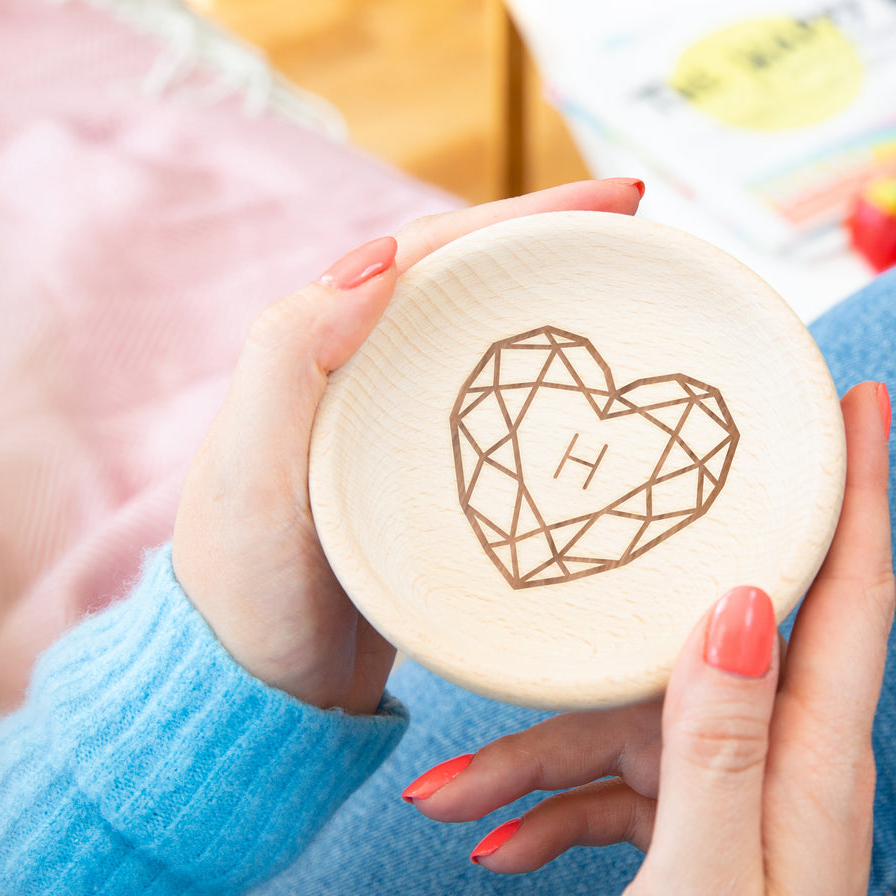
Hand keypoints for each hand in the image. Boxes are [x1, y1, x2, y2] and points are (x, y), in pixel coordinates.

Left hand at [171, 179, 643, 714]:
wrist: (260, 692)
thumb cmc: (244, 585)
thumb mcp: (252, 466)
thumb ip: (294, 353)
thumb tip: (381, 254)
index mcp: (330, 349)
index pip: (438, 252)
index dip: (528, 215)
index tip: (620, 203)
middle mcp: (372, 376)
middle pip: (480, 286)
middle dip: (563, 247)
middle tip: (651, 239)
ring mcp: (412, 432)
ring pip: (501, 348)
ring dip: (569, 315)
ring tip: (648, 302)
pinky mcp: (442, 487)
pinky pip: (512, 422)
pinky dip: (564, 403)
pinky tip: (607, 411)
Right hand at [406, 382, 892, 895]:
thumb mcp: (709, 883)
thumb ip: (720, 741)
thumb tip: (741, 602)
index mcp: (816, 756)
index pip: (854, 592)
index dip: (861, 487)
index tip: (860, 398)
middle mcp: (778, 754)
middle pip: (724, 626)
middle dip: (672, 561)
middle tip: (638, 475)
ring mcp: (728, 786)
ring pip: (629, 719)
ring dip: (534, 754)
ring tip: (440, 798)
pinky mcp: (685, 821)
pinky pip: (607, 785)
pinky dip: (545, 806)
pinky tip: (485, 843)